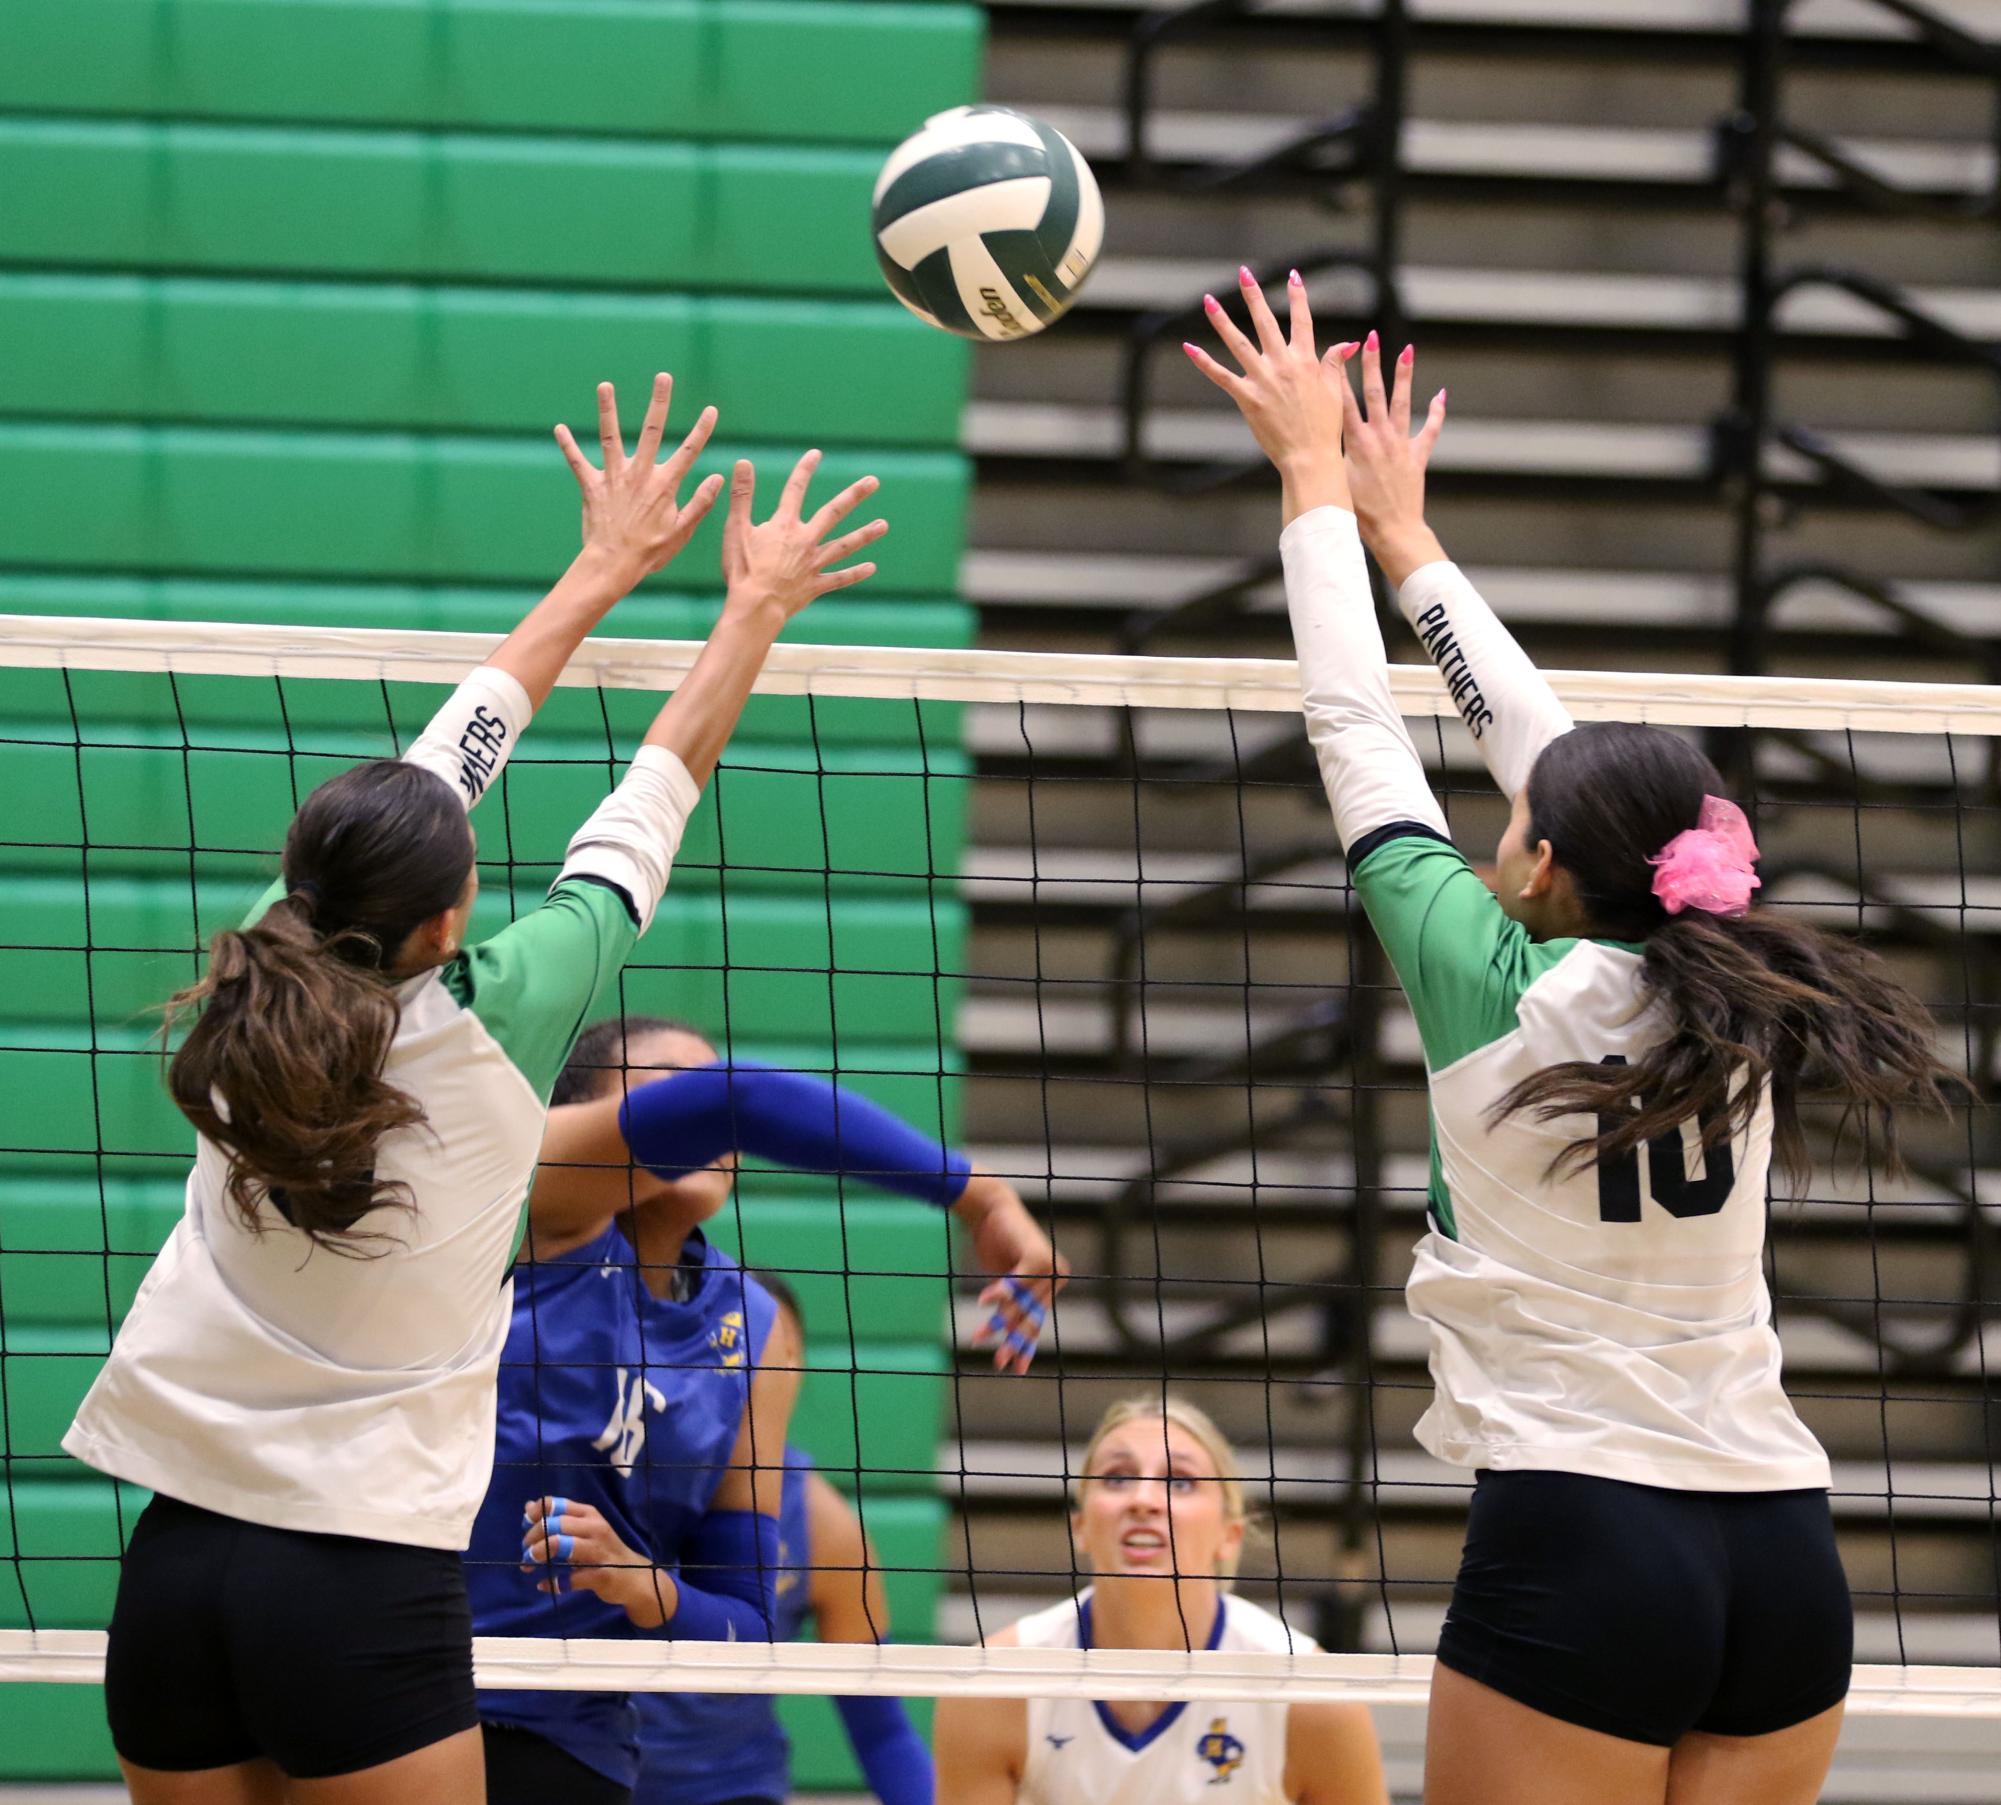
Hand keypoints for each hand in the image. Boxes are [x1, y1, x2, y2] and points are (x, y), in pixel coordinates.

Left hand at [521, 1494, 673, 1627]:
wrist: (635, 1577)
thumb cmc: (604, 1551)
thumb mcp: (583, 1530)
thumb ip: (558, 1519)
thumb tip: (529, 1506)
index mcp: (590, 1514)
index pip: (558, 1504)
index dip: (537, 1513)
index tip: (525, 1525)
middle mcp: (595, 1527)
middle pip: (556, 1524)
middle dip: (534, 1537)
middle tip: (525, 1553)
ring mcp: (600, 1551)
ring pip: (562, 1544)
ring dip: (540, 1554)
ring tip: (529, 1565)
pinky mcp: (601, 1575)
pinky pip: (570, 1578)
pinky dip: (553, 1582)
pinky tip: (544, 1585)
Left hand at [554, 374, 724, 580]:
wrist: (613, 564)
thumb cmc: (650, 552)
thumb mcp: (682, 531)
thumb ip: (700, 503)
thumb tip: (718, 478)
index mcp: (664, 485)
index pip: (688, 451)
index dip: (701, 430)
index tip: (711, 410)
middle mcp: (639, 474)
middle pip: (651, 431)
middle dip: (659, 402)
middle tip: (663, 377)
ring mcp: (614, 478)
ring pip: (610, 437)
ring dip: (608, 410)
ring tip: (605, 386)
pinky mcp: (592, 487)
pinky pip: (577, 462)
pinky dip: (568, 445)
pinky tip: (559, 428)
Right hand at [719, 450, 887, 623]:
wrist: (755, 607)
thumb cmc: (742, 569)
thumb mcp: (736, 529)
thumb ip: (742, 496)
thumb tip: (744, 462)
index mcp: (784, 525)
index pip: (796, 489)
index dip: (805, 469)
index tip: (816, 454)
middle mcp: (805, 540)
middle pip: (833, 512)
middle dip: (854, 495)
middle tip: (873, 482)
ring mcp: (813, 564)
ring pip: (845, 545)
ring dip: (865, 534)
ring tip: (884, 525)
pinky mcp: (815, 586)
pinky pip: (840, 578)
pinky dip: (855, 573)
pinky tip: (872, 567)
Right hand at [955, 1171, 1070, 1375]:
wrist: (992, 1210)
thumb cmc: (997, 1243)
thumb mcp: (1005, 1279)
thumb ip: (1012, 1302)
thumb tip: (1009, 1332)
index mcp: (1051, 1285)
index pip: (1035, 1322)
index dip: (1024, 1345)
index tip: (1016, 1369)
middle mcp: (1055, 1277)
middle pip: (1029, 1317)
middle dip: (1012, 1341)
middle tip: (1000, 1362)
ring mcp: (1048, 1267)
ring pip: (1020, 1304)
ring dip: (998, 1321)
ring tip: (979, 1337)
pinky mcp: (1036, 1256)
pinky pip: (1016, 1283)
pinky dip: (999, 1293)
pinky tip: (984, 1302)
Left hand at [1185, 266, 1350, 521]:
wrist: (1310, 456)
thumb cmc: (1325, 427)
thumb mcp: (1334, 391)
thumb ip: (1336, 362)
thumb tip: (1350, 342)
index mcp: (1307, 361)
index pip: (1302, 320)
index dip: (1298, 296)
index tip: (1293, 275)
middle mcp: (1283, 364)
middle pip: (1266, 322)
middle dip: (1254, 295)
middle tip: (1244, 273)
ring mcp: (1263, 380)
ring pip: (1238, 342)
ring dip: (1222, 320)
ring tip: (1208, 300)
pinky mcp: (1247, 398)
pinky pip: (1221, 376)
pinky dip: (1204, 362)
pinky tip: (1189, 347)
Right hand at [1333, 333, 1447, 584]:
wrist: (1392, 530)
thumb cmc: (1360, 513)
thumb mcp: (1339, 481)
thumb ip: (1334, 457)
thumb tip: (1316, 443)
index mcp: (1356, 443)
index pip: (1344, 403)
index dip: (1338, 376)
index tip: (1336, 353)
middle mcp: (1379, 438)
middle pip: (1375, 393)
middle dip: (1372, 363)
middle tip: (1371, 338)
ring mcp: (1400, 444)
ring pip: (1402, 402)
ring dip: (1404, 375)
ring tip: (1407, 350)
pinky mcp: (1418, 456)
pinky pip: (1430, 429)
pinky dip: (1436, 411)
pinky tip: (1440, 393)